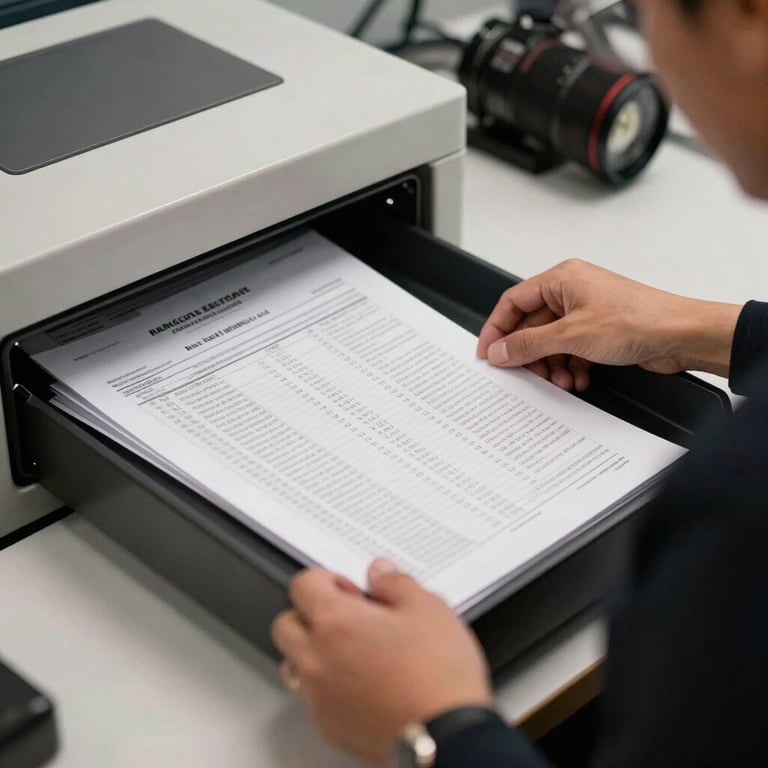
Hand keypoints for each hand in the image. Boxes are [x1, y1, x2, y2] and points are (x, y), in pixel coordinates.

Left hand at [271, 558, 492, 765]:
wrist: (448, 736)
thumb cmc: (438, 675)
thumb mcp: (428, 608)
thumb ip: (396, 583)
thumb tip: (380, 572)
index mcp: (335, 622)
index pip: (302, 585)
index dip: (326, 579)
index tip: (350, 588)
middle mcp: (317, 659)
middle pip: (285, 624)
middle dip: (309, 614)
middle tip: (346, 616)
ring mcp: (320, 697)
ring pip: (293, 663)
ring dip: (311, 651)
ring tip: (351, 651)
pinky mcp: (330, 727)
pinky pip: (312, 698)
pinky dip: (326, 686)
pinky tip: (360, 683)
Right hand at [477, 259, 741, 390]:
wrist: (681, 335)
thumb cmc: (638, 319)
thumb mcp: (572, 335)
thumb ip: (529, 344)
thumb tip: (500, 350)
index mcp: (561, 279)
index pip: (513, 302)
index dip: (496, 329)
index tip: (488, 354)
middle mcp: (571, 292)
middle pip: (531, 326)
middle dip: (529, 354)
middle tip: (524, 374)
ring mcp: (586, 312)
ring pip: (551, 342)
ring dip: (551, 364)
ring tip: (558, 379)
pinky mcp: (599, 331)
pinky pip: (571, 350)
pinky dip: (570, 366)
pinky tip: (577, 379)